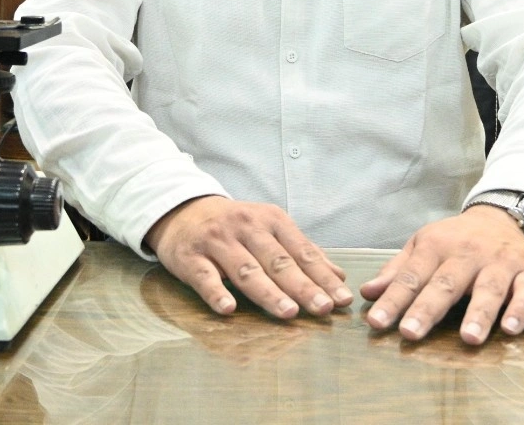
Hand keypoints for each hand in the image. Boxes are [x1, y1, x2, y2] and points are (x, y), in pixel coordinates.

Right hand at [144, 195, 352, 319]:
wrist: (181, 211)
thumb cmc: (233, 226)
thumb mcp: (269, 229)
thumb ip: (302, 252)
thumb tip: (339, 276)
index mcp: (270, 220)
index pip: (301, 251)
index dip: (322, 276)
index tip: (341, 299)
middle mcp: (246, 228)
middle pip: (277, 261)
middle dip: (302, 286)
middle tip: (323, 308)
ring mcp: (217, 242)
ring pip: (246, 270)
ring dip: (268, 292)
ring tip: (288, 312)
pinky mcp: (190, 257)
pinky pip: (205, 277)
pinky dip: (217, 293)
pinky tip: (229, 309)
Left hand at [360, 205, 523, 344]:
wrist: (506, 216)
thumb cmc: (458, 240)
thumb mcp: (424, 246)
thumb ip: (397, 271)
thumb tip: (366, 293)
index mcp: (437, 246)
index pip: (411, 276)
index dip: (393, 299)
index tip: (376, 322)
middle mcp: (468, 253)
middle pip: (446, 283)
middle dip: (427, 309)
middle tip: (410, 332)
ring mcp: (500, 262)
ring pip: (489, 289)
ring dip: (479, 314)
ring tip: (468, 338)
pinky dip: (520, 310)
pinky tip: (510, 329)